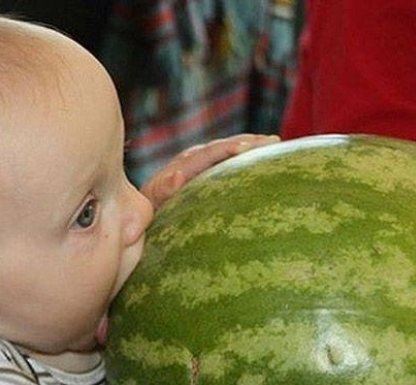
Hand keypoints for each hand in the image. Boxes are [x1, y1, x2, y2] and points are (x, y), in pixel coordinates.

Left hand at [141, 134, 279, 208]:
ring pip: (226, 150)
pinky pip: (225, 159)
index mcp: (180, 167)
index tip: (250, 148)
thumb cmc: (150, 212)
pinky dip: (244, 155)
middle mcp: (189, 160)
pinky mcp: (202, 170)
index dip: (229, 149)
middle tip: (274, 141)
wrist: (140, 212)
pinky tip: (264, 157)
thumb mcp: (154, 203)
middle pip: (222, 146)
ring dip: (250, 145)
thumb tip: (178, 176)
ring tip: (275, 143)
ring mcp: (196, 163)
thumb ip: (163, 190)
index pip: (208, 154)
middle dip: (248, 142)